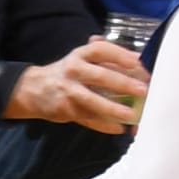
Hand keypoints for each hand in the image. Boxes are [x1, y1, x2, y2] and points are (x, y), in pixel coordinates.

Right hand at [7, 38, 147, 131]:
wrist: (35, 89)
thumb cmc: (69, 73)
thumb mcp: (82, 58)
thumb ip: (106, 57)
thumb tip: (138, 59)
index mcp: (81, 54)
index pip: (102, 50)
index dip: (121, 55)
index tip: (139, 62)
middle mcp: (74, 70)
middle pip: (100, 76)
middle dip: (123, 84)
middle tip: (143, 90)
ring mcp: (69, 91)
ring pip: (93, 101)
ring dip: (113, 108)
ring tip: (131, 115)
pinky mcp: (66, 110)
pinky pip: (88, 118)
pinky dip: (104, 125)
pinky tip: (119, 128)